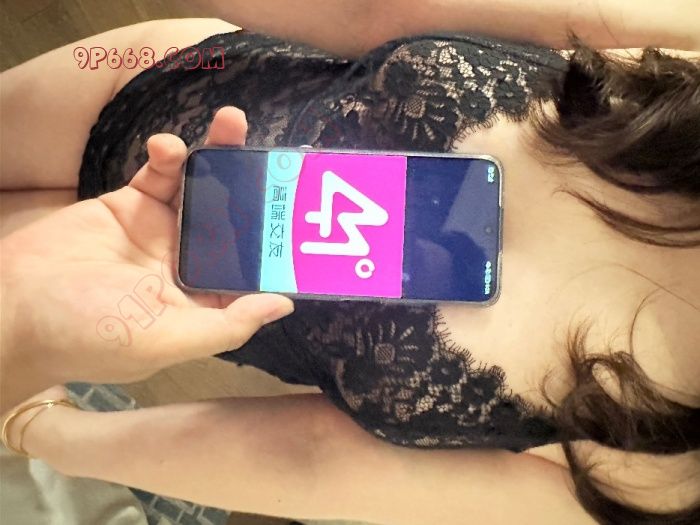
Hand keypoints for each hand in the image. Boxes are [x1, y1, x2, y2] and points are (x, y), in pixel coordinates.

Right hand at [0, 107, 292, 410]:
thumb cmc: (88, 335)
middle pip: (233, 221)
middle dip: (255, 188)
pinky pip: (159, 175)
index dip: (277, 244)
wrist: (10, 307)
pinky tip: (169, 146)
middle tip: (276, 154)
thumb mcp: (166, 341)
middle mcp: (188, 265)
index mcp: (203, 300)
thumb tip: (284, 305)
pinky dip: (169, 156)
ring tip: (232, 121)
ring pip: (202, 190)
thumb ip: (227, 325)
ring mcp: (160, 232)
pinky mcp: (129, 205)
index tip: (303, 213)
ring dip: (218, 157)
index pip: (252, 269)